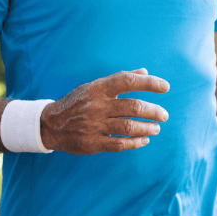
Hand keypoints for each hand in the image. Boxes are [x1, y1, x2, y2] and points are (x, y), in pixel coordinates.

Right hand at [39, 68, 169, 154]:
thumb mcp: (94, 86)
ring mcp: (94, 125)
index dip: (148, 83)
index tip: (165, 87)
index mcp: (98, 89)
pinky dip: (135, 142)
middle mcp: (97, 106)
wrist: (51, 124)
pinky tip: (144, 140)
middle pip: (132, 106)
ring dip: (147, 127)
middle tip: (164, 115)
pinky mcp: (93, 143)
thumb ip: (120, 79)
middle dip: (153, 111)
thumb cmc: (78, 102)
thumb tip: (145, 71)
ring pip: (128, 126)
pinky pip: (119, 144)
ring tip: (157, 128)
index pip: (127, 81)